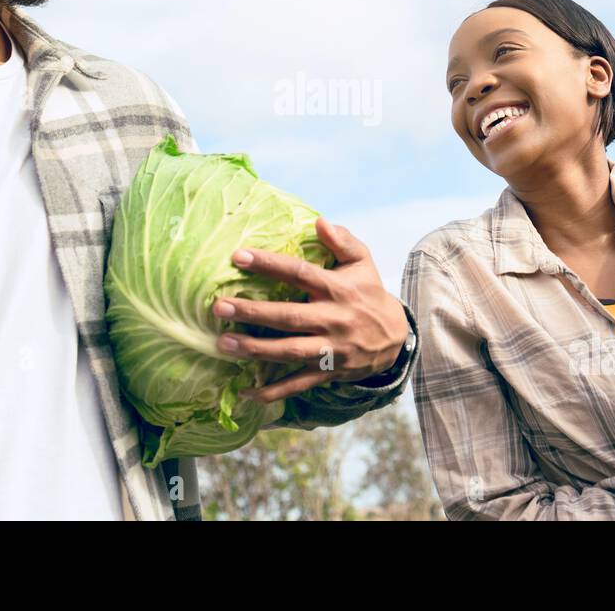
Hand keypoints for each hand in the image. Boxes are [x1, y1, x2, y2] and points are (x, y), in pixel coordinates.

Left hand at [210, 217, 408, 402]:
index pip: (299, 273)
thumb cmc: (369, 293)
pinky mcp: (328, 372)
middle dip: (253, 313)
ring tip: (224, 344)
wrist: (395, 338)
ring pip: (290, 351)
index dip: (269, 264)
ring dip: (255, 350)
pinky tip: (244, 391)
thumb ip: (343, 241)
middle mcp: (332, 320)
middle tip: (220, 307)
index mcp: (337, 289)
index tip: (237, 256)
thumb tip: (319, 221)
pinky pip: (297, 385)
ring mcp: (330, 349)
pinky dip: (272, 392)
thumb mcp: (362, 263)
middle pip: (289, 317)